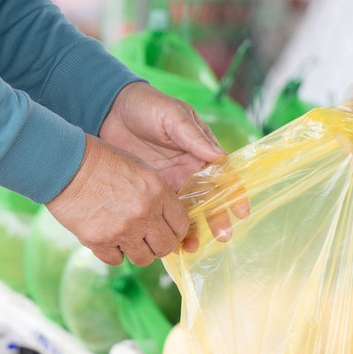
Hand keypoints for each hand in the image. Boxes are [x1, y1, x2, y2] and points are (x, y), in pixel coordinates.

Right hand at [46, 135, 189, 266]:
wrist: (66, 166)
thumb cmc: (103, 162)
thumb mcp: (141, 170)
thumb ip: (158, 196)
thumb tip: (167, 220)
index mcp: (158, 192)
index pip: (181, 225)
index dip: (176, 230)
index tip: (168, 230)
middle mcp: (144, 214)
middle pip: (166, 247)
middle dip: (159, 245)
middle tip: (149, 238)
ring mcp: (122, 230)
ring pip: (143, 259)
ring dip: (137, 251)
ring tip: (127, 238)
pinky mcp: (100, 242)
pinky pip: (117, 260)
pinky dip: (114, 253)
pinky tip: (108, 237)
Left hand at [100, 82, 245, 248]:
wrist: (111, 111)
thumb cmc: (148, 106)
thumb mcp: (173, 116)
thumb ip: (194, 136)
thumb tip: (221, 156)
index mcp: (201, 151)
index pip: (224, 174)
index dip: (234, 192)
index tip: (240, 210)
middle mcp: (190, 170)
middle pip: (209, 198)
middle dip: (216, 218)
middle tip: (221, 236)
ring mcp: (171, 183)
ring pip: (187, 211)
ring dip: (192, 229)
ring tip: (192, 247)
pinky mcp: (151, 192)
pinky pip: (163, 213)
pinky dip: (167, 229)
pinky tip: (169, 244)